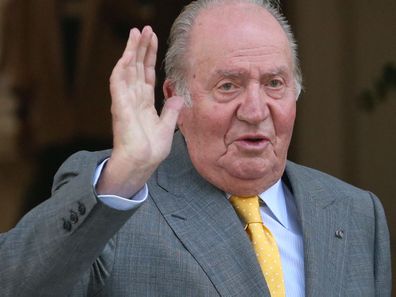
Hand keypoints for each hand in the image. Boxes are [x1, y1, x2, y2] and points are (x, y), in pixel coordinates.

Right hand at [96, 26, 183, 196]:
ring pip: (127, 69)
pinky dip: (123, 66)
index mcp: (145, 103)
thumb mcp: (167, 127)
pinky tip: (128, 52)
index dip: (149, 57)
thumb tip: (178, 98)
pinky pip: (118, 81)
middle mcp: (134, 98)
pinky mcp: (120, 104)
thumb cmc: (152, 150)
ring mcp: (126, 100)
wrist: (142, 162)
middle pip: (137, 67)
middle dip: (141, 48)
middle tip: (145, 29)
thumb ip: (171, 111)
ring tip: (137, 32)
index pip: (146, 74)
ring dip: (131, 50)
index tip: (154, 40)